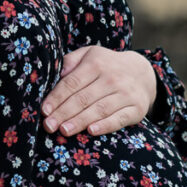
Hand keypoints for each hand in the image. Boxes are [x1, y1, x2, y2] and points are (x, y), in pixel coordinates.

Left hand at [42, 46, 157, 137]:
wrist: (142, 72)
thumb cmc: (106, 65)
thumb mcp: (90, 55)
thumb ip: (71, 61)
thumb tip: (56, 73)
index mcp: (96, 63)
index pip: (72, 82)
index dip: (57, 97)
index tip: (44, 110)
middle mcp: (111, 78)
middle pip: (83, 98)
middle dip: (64, 113)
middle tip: (49, 126)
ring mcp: (125, 94)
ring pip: (99, 109)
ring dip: (80, 121)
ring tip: (63, 131)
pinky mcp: (136, 108)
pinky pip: (119, 119)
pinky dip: (105, 125)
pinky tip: (91, 131)